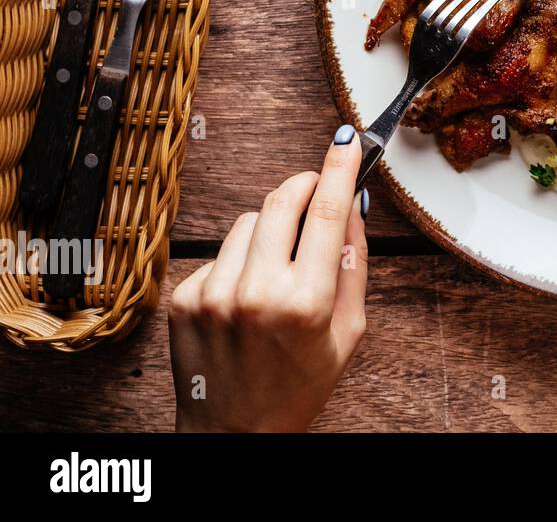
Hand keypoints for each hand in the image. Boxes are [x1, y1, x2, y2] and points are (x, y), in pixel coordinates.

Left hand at [168, 125, 368, 431]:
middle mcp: (255, 293)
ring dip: (270, 227)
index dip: (338, 169)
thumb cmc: (299, 386)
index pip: (325, 213)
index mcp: (305, 302)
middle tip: (318, 185)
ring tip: (279, 265)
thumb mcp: (348, 332)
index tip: (346, 143)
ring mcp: (213, 293)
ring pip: (248, 221)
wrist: (234, 433)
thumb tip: (351, 205)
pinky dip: (239, 261)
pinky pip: (220, 253)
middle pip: (281, 201)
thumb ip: (353, 265)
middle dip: (304, 184)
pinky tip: (246, 295)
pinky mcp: (184, 297)